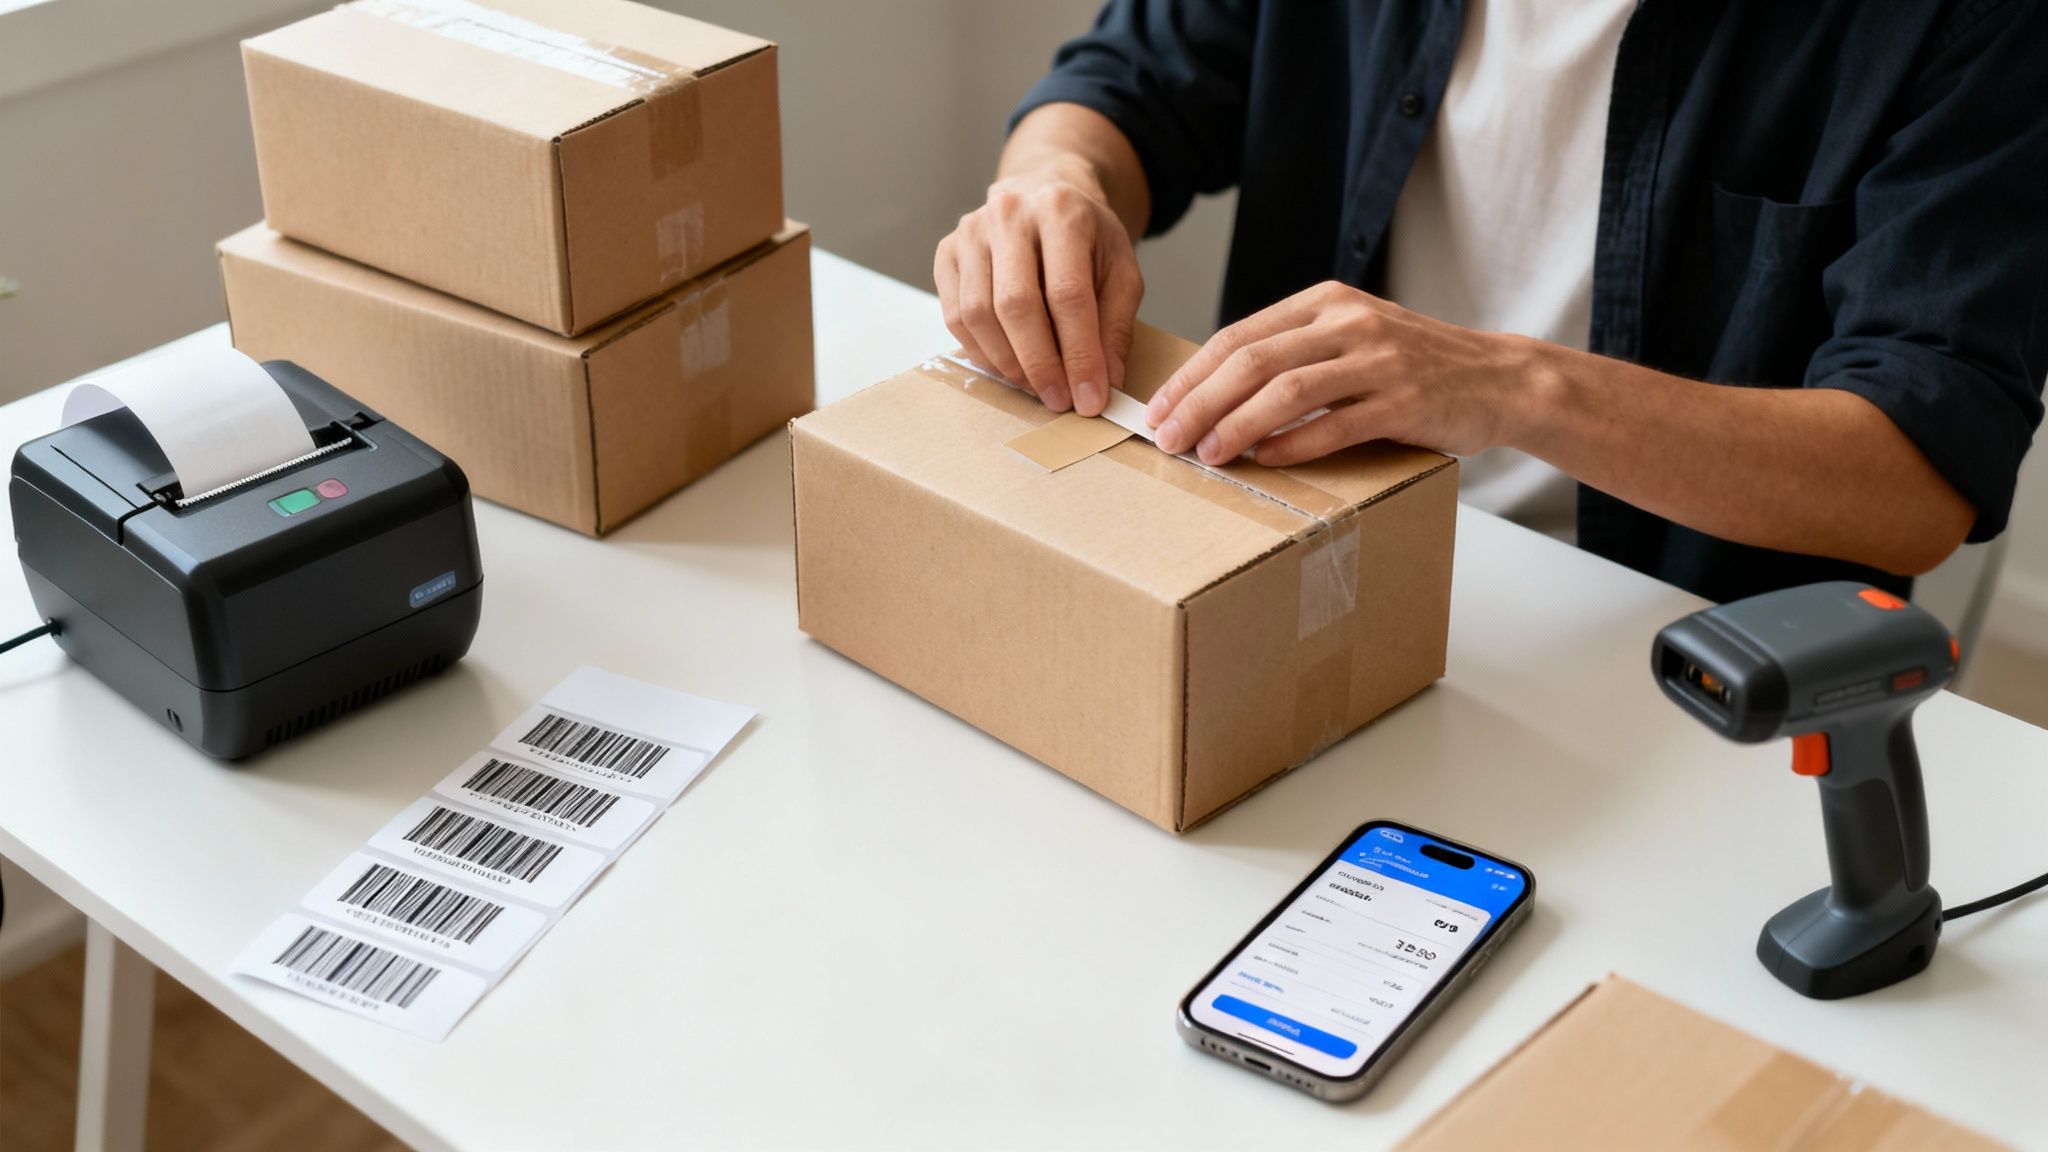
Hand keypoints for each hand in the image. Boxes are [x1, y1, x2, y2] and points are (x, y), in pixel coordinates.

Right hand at [933, 159, 1143, 415]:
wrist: (1045, 195)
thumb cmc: (1086, 238)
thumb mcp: (1121, 270)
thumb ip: (1116, 324)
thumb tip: (1106, 381)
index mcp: (1061, 211)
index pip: (1068, 295)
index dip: (1079, 354)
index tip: (1090, 397)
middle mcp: (1009, 214)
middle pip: (1017, 305)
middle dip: (1040, 364)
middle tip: (1059, 400)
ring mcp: (971, 231)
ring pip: (978, 314)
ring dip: (1008, 363)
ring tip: (1035, 386)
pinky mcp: (947, 252)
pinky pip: (955, 316)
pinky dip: (981, 351)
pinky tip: (1007, 365)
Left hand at [1146, 281, 1542, 465]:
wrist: (1498, 379)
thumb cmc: (1413, 367)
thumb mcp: (1351, 339)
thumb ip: (1294, 353)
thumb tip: (1216, 393)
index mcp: (1326, 302)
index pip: (1238, 336)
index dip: (1191, 375)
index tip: (1157, 409)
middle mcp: (1349, 322)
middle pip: (1253, 361)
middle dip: (1200, 402)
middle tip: (1167, 438)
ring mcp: (1379, 360)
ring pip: (1288, 390)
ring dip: (1238, 424)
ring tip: (1206, 454)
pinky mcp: (1405, 401)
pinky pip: (1337, 424)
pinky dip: (1295, 444)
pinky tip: (1265, 461)